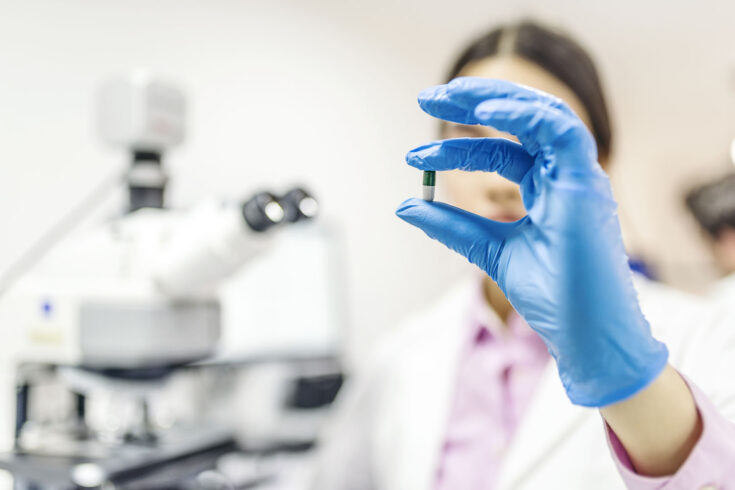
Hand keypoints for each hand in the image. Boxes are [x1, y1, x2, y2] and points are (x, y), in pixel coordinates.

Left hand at [396, 77, 667, 406]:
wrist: (585, 335)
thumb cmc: (553, 296)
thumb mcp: (490, 251)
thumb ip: (452, 226)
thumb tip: (405, 206)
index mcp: (547, 189)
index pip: (501, 151)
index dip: (457, 148)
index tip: (415, 157)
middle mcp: (564, 176)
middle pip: (522, 121)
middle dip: (474, 104)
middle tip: (427, 97)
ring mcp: (578, 178)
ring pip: (542, 114)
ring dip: (495, 99)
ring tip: (448, 96)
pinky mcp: (586, 184)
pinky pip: (561, 131)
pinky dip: (524, 114)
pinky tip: (485, 113)